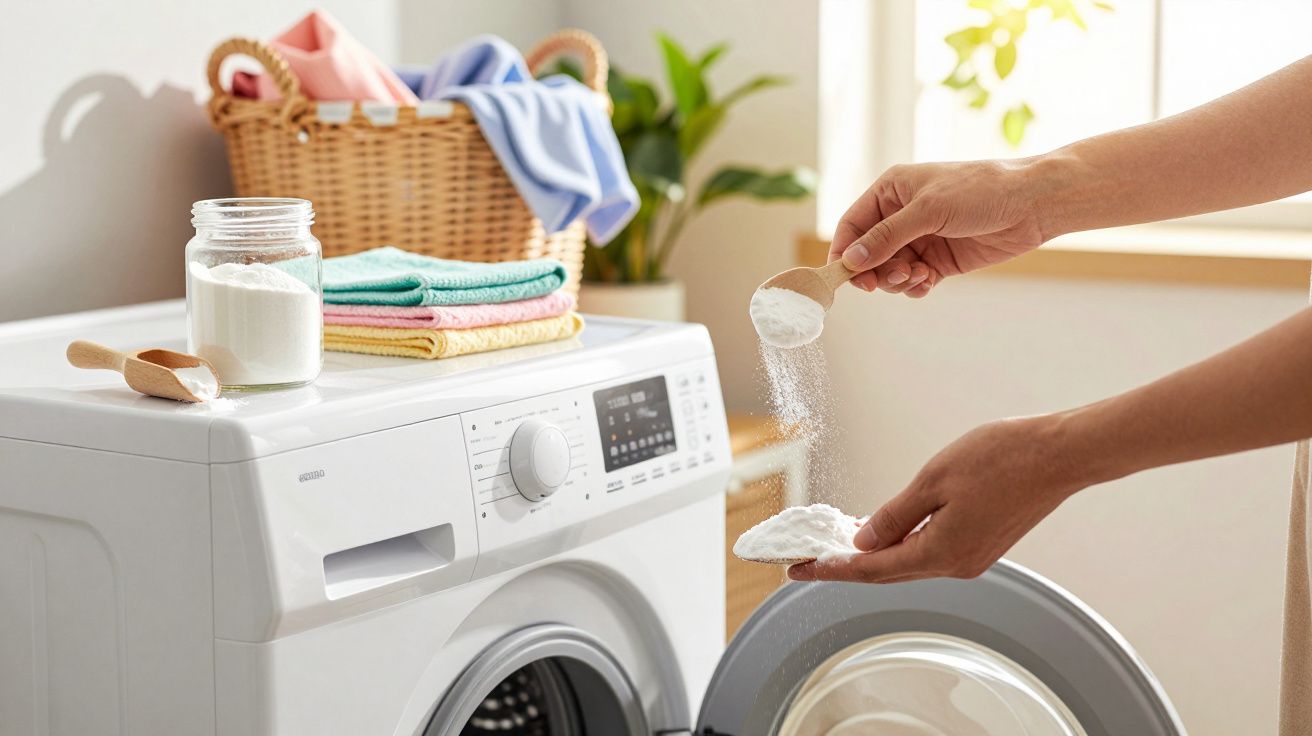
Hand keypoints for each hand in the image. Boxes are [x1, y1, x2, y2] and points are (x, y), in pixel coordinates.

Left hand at [788, 414, 1087, 583]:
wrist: (1061, 455)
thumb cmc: (1003, 458)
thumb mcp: (933, 480)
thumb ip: (894, 515)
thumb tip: (864, 541)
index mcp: (940, 552)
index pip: (869, 569)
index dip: (830, 569)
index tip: (797, 569)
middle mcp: (956, 565)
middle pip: (887, 572)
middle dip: (845, 565)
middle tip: (808, 559)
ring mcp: (972, 557)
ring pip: (909, 562)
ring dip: (874, 555)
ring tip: (838, 544)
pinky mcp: (983, 545)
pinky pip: (930, 552)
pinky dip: (902, 545)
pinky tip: (885, 533)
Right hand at [828, 159, 1048, 296]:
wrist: (1031, 204)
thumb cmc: (981, 191)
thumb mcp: (928, 210)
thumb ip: (887, 236)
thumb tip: (851, 259)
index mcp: (891, 191)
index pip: (852, 225)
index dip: (845, 251)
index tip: (845, 276)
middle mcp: (901, 215)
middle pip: (868, 253)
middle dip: (875, 270)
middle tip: (890, 280)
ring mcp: (921, 239)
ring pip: (889, 270)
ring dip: (897, 280)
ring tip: (918, 276)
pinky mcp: (939, 260)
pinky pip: (913, 280)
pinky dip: (915, 286)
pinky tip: (928, 282)